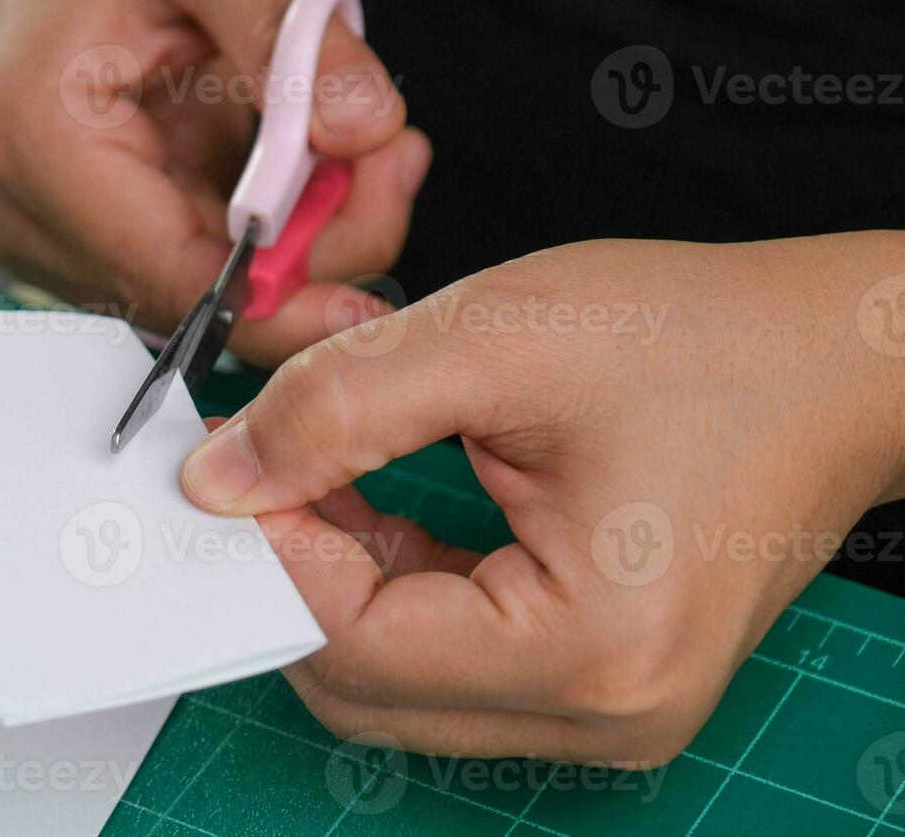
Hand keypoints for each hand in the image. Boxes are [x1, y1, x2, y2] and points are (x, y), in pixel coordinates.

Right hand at [0, 0, 427, 366]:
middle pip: (186, 292)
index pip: (166, 272)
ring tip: (351, 148)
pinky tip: (303, 164)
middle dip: (305, 253)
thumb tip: (366, 132)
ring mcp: (34, 222)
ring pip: (192, 289)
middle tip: (389, 164)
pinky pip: (183, 263)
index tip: (367, 301)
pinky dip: (257, 231)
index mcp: (33, 133)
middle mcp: (14, 199)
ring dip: (289, 241)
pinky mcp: (67, 230)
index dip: (277, 299)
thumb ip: (300, 38)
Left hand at [183, 234, 904, 763]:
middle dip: (289, 573)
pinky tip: (370, 505)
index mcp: (591, 647)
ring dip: (333, 579)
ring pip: (390, 678)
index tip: (225, 465)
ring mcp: (603, 710)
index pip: (351, 642)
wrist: (831, 361)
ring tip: (319, 471)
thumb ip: (338, 408)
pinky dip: (385, 586)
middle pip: (360, 683)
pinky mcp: (594, 680)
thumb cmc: (705, 342)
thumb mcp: (495, 339)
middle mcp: (602, 713)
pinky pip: (440, 659)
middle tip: (258, 466)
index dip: (267, 548)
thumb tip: (220, 481)